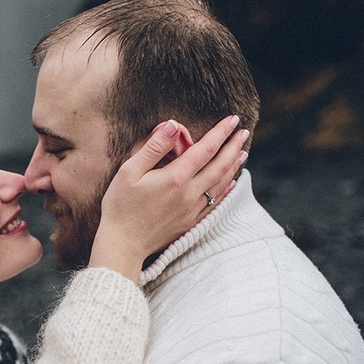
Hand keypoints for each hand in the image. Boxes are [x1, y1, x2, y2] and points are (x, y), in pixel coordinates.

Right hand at [90, 115, 248, 280]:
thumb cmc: (120, 206)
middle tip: (244, 132)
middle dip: (233, 147)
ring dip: (233, 166)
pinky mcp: (190, 222)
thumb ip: (153, 147)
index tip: (233, 119)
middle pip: (220, 166)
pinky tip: (231, 182)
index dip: (221, 133)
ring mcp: (192, 210)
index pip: (206, 149)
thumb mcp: (129, 171)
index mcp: (175, 178)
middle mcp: (189, 194)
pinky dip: (227, 189)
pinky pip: (215, 202)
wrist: (123, 244)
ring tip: (242, 152)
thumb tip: (173, 125)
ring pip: (221, 184)